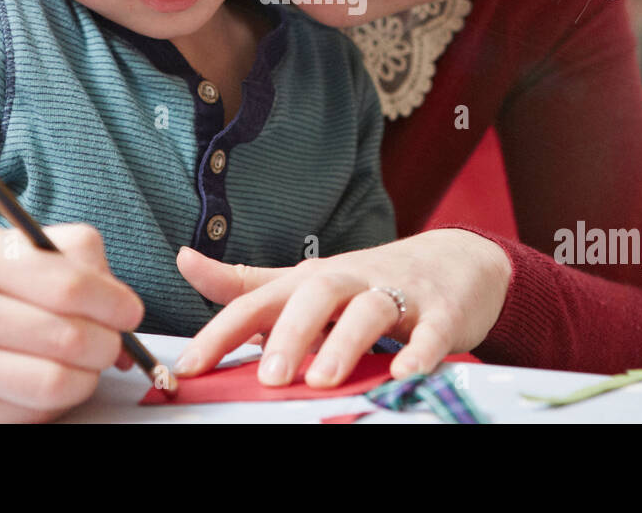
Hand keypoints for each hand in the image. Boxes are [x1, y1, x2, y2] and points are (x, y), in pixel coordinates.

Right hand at [0, 223, 143, 421]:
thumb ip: (65, 256)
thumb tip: (120, 303)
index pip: (71, 286)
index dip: (116, 303)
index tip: (128, 310)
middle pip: (70, 339)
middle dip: (108, 344)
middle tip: (110, 340)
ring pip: (55, 385)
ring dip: (86, 378)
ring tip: (81, 364)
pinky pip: (28, 416)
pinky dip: (53, 403)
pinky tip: (45, 382)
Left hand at [172, 229, 511, 387]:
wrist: (457, 260)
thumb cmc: (370, 279)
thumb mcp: (306, 280)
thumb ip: (248, 282)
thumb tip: (184, 261)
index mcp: (311, 280)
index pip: (258, 300)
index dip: (221, 332)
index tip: (189, 367)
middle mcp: (351, 280)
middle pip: (315, 296)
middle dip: (291, 334)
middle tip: (270, 377)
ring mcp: (399, 293)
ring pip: (370, 308)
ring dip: (346, 342)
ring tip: (325, 379)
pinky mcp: (442, 312)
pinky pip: (431, 331)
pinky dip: (419, 352)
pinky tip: (404, 375)